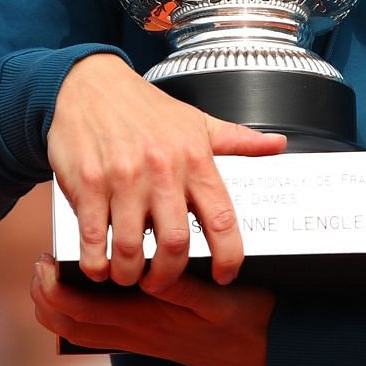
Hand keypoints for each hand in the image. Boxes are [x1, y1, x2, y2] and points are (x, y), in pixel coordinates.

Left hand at [32, 258, 274, 365]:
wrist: (271, 351)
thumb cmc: (250, 319)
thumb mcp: (221, 300)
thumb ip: (183, 287)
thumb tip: (149, 275)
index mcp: (149, 319)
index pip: (84, 310)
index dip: (55, 289)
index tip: (45, 260)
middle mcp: (140, 333)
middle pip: (73, 324)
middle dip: (47, 298)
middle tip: (39, 267)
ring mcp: (145, 339)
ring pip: (86, 332)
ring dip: (61, 308)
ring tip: (54, 277)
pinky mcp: (154, 340)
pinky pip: (106, 333)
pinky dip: (86, 314)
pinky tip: (92, 290)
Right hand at [47, 54, 285, 290]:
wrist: (90, 85)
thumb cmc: (145, 108)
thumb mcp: (196, 121)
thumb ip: (238, 140)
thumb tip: (278, 144)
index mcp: (195, 159)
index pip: (222, 219)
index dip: (229, 257)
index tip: (225, 275)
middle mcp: (162, 170)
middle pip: (175, 244)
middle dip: (167, 276)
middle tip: (158, 281)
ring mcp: (123, 179)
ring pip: (131, 249)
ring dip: (128, 274)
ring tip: (127, 273)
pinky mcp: (87, 184)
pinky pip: (93, 240)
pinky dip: (96, 263)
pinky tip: (100, 264)